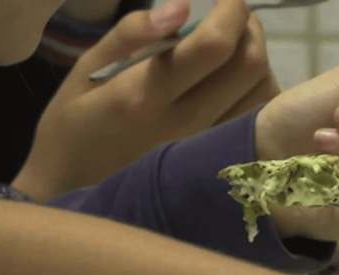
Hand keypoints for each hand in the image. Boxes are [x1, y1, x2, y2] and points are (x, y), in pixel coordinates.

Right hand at [13, 0, 279, 201]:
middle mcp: (186, 122)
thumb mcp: (86, 69)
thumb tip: (182, 6)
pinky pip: (258, 118)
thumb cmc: (77, 124)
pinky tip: (235, 79)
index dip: (231, 11)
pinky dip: (257, 89)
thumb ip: (133, 34)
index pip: (214, 46)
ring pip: (262, 93)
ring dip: (257, 58)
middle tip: (233, 16)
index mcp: (147, 94)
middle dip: (249, 28)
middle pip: (249, 66)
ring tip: (234, 45)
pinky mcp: (220, 160)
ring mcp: (208, 145)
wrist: (76, 191)